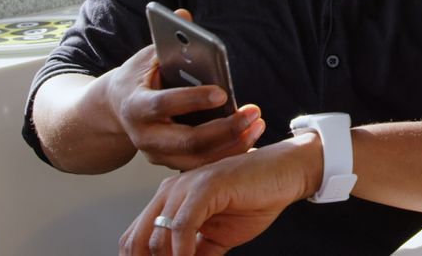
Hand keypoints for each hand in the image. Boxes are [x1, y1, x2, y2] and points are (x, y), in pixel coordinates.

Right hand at [106, 9, 265, 170]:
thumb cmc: (137, 78)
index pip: (164, 105)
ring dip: (232, 144)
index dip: (192, 100)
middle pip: (187, 141)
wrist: (113, 111)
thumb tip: (184, 14)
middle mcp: (145, 136)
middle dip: (224, 129)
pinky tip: (251, 139)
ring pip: (198, 159)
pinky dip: (228, 155)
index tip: (222, 92)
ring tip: (257, 124)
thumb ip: (166, 41)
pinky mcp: (171, 163)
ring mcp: (157, 154)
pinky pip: (202, 165)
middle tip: (253, 113)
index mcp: (136, 106)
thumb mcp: (146, 57)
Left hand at [119, 133, 322, 255]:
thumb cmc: (255, 199)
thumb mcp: (217, 237)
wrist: (286, 173)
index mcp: (169, 200)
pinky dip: (183, 251)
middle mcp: (170, 191)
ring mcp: (186, 186)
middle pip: (136, 240)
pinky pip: (181, 226)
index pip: (135, 239)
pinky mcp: (206, 186)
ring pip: (156, 236)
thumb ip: (195, 252)